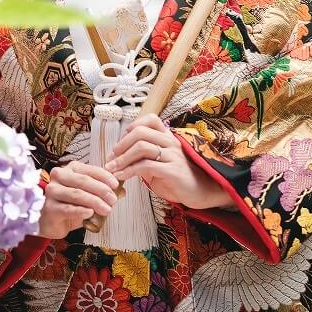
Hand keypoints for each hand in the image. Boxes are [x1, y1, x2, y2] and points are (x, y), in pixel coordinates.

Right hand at [37, 160, 120, 238]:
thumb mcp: (87, 197)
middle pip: (83, 180)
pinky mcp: (50, 208)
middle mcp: (59, 176)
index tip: (115, 184)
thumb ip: (102, 192)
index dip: (104, 176)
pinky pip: (67, 208)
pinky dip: (81, 210)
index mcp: (69, 169)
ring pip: (76, 194)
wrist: (51, 222)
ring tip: (107, 209)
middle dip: (101, 190)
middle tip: (113, 199)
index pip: (89, 169)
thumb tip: (121, 191)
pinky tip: (90, 213)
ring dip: (94, 202)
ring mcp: (52, 192)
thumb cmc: (69, 206)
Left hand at [105, 114, 233, 211]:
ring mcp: (173, 155)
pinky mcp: (173, 170)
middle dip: (121, 145)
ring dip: (122, 158)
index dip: (131, 128)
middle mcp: (171, 142)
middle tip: (110, 158)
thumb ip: (144, 158)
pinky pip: (146, 166)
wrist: (201, 193)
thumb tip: (120, 157)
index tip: (120, 143)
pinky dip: (129, 170)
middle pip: (140, 132)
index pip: (150, 119)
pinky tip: (122, 177)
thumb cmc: (177, 179)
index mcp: (168, 137)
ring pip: (141, 147)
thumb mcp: (159, 164)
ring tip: (112, 169)